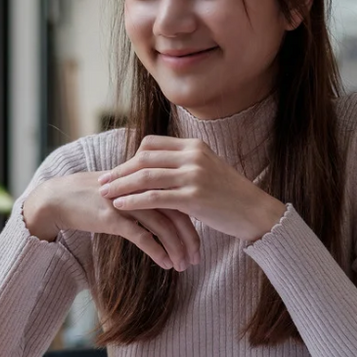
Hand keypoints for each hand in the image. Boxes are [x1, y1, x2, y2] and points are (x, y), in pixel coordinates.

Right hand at [23, 171, 200, 270]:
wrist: (58, 198)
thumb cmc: (91, 197)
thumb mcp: (122, 193)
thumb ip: (145, 198)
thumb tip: (168, 214)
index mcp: (145, 179)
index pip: (179, 198)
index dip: (194, 221)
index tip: (200, 242)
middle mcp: (139, 188)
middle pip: (176, 212)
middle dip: (190, 238)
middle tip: (197, 258)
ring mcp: (126, 202)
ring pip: (163, 226)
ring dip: (177, 248)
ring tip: (183, 266)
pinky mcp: (112, 218)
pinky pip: (142, 236)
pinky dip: (157, 251)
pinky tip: (165, 264)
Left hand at [97, 136, 287, 243]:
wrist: (254, 212)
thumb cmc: (228, 195)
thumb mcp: (207, 170)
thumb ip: (183, 164)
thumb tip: (155, 166)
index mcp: (194, 146)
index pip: (151, 145)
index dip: (130, 158)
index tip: (117, 170)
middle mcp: (193, 156)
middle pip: (144, 158)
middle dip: (120, 171)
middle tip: (102, 182)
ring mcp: (193, 175)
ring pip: (146, 176)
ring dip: (121, 186)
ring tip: (105, 194)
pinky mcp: (193, 197)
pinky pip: (155, 197)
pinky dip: (134, 201)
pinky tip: (120, 206)